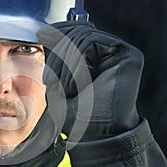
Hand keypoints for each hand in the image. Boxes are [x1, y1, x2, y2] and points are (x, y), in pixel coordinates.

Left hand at [37, 21, 143, 141]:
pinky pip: (92, 42)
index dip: (58, 30)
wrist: (97, 136)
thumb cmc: (77, 115)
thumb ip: (54, 59)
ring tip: (63, 88)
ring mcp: (118, 53)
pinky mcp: (127, 55)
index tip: (40, 34)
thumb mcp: (57, 84)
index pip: (77, 32)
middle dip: (57, 53)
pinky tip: (74, 85)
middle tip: (50, 80)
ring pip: (82, 36)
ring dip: (65, 63)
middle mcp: (108, 53)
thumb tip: (43, 32)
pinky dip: (76, 62)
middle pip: (78, 32)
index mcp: (94, 58)